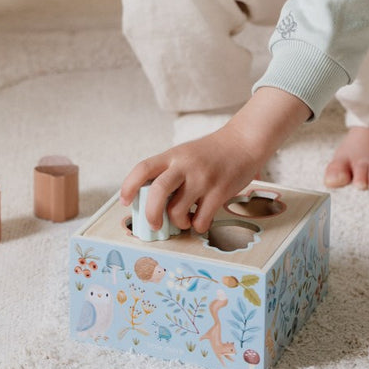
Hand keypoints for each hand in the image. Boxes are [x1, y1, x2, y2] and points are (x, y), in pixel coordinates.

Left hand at [119, 88, 310, 235]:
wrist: (243, 143)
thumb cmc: (210, 153)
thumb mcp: (184, 155)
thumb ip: (168, 173)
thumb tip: (151, 203)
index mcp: (172, 155)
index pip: (143, 168)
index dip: (129, 186)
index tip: (125, 201)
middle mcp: (185, 166)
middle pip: (157, 192)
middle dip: (151, 214)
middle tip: (153, 224)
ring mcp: (202, 179)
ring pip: (177, 211)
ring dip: (178, 222)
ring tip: (184, 219)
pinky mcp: (219, 191)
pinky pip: (201, 220)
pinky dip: (198, 226)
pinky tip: (200, 219)